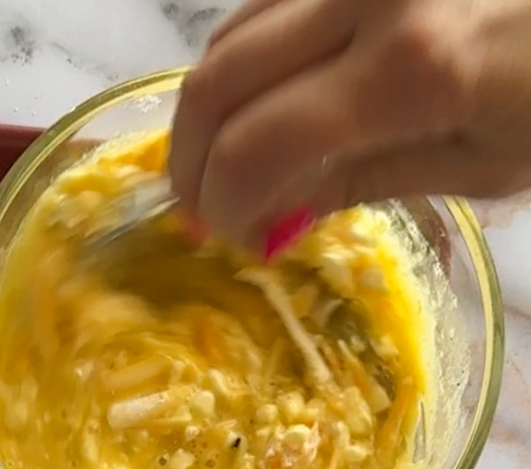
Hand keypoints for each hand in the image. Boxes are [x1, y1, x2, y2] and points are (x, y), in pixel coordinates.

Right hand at [171, 0, 530, 247]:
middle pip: (220, 79)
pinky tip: (261, 107)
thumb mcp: (481, 163)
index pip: (258, 145)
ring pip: (230, 32)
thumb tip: (269, 220)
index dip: (224, 203)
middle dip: (191, 158)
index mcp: (410, 67)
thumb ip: (362, 180)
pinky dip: (246, 61)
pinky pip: (269, 2)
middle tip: (199, 210)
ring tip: (224, 163)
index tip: (228, 240)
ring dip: (209, 108)